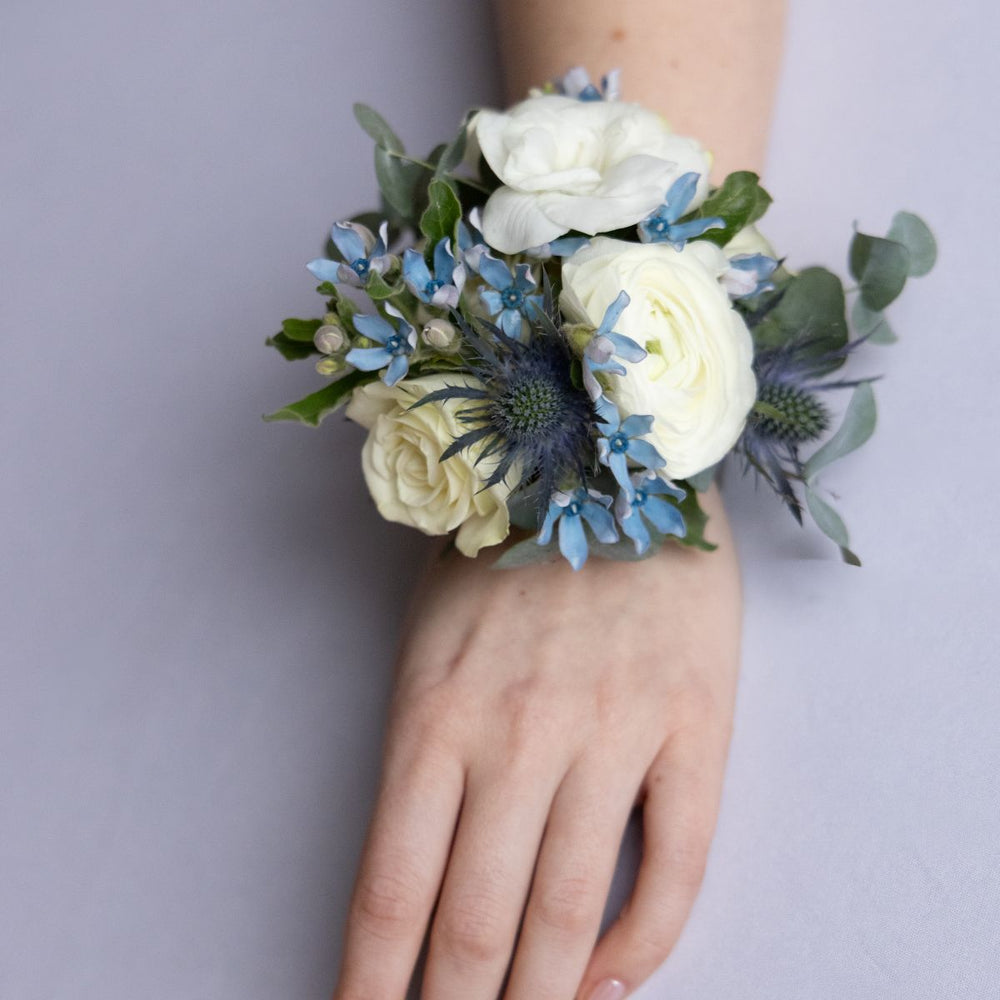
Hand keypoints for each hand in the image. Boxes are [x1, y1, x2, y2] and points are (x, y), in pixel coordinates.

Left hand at [334, 485, 741, 999]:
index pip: (392, 890)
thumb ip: (423, 749)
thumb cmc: (509, 549)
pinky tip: (614, 981)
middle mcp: (519, 734)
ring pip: (571, 912)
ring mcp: (613, 731)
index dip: (373, 985)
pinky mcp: (694, 724)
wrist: (618, 460)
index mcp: (436, 711)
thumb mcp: (429, 634)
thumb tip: (421, 874)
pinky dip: (646, 943)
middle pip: (477, 923)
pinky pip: (676, 864)